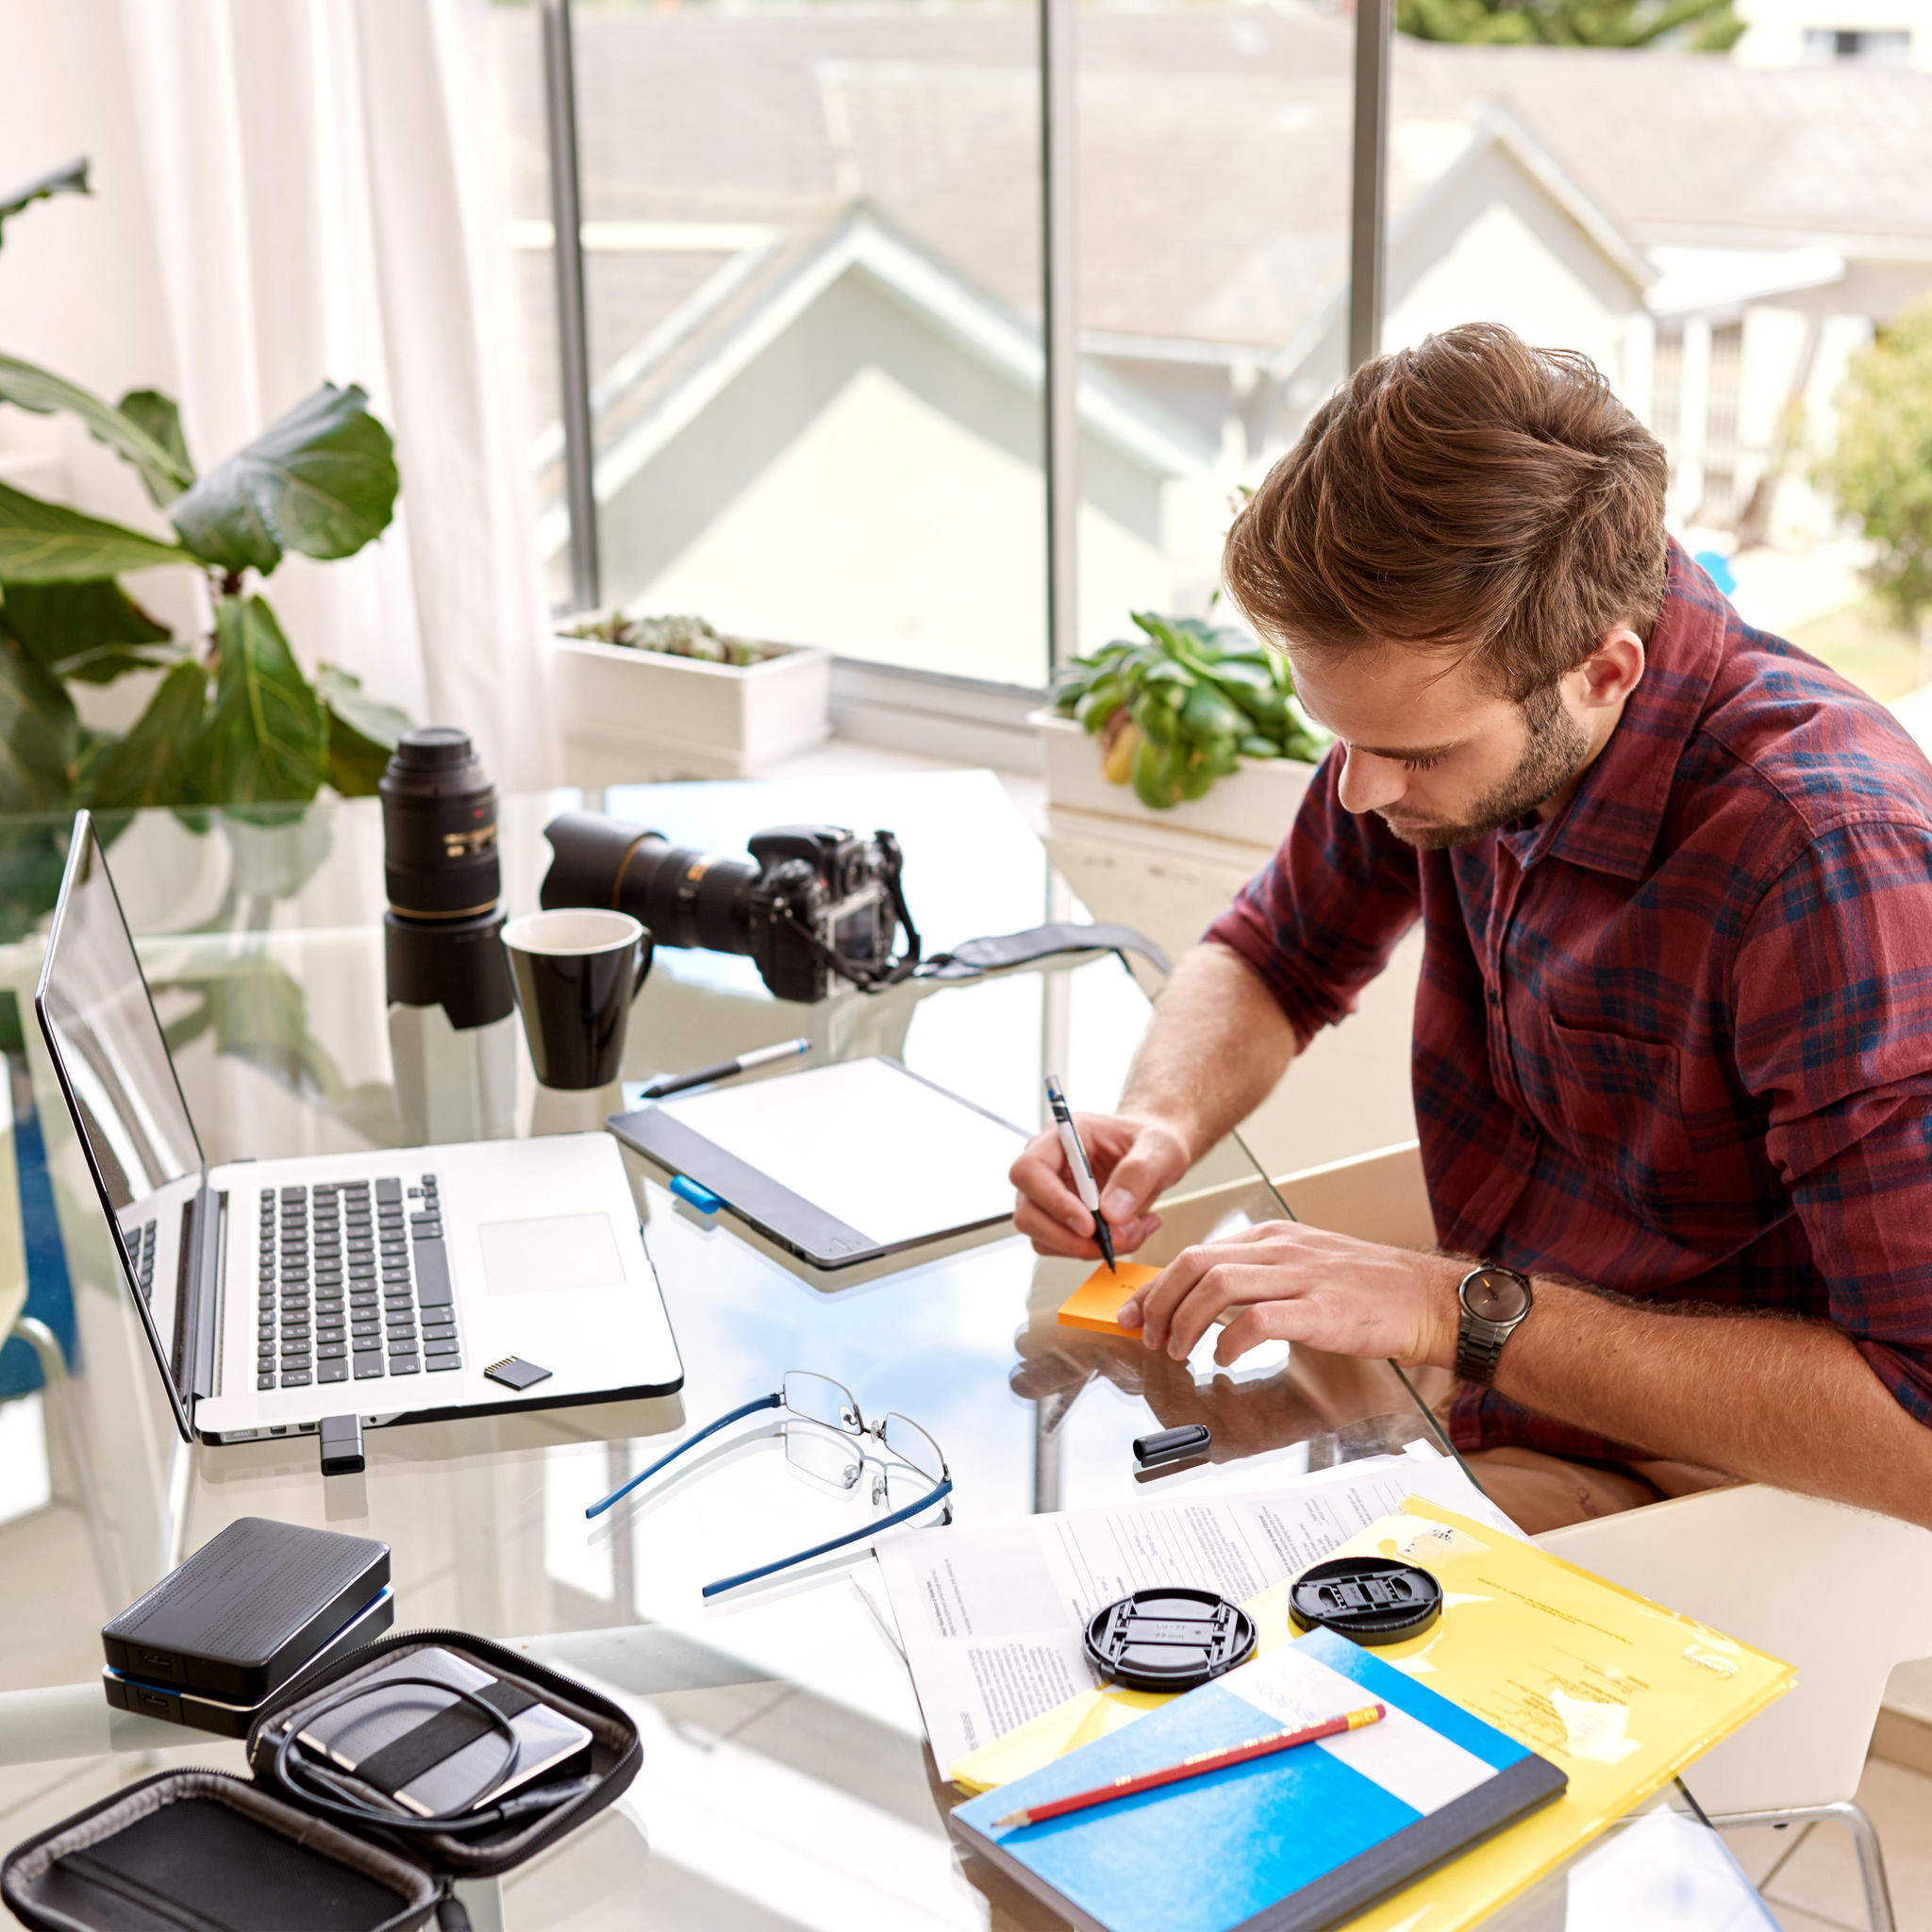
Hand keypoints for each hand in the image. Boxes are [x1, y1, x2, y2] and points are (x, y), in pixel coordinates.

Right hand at [1009, 1111, 1189, 1260]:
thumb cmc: (1154, 1140)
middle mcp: (1048, 1166)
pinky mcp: (1061, 1220)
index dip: (1052, 1201)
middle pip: (1027, 1212)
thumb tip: (1111, 1214)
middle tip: (1116, 1238)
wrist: (1157, 1155)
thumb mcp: (1161, 1148)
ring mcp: (1049, 1196)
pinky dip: (1098, 1251)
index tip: (1088, 1225)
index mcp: (1062, 1137)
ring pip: (1044, 1238)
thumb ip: (1138, 1174)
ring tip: (1134, 1229)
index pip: (1030, 1170)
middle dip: (1070, 1237)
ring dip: (1090, 1247)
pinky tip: (1130, 1232)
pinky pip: (1065, 1248)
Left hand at [1122, 1221, 1463, 1368]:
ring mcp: (1301, 1278)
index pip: (1195, 1253)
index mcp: (1272, 1238)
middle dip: (1159, 1302)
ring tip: (1177, 1352)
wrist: (1426, 1299)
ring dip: (1185, 1322)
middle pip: (1196, 1264)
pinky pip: (1259, 1320)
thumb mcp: (1302, 1265)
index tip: (1134, 1312)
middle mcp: (1280, 1250)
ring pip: (1218, 1286)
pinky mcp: (1320, 1311)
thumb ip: (1257, 1274)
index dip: (1156, 1286)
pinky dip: (1230, 1341)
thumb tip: (1204, 1297)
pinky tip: (1224, 1359)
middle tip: (1147, 1336)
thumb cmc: (1367, 1289)